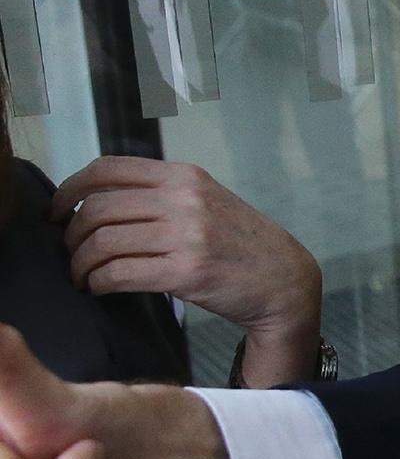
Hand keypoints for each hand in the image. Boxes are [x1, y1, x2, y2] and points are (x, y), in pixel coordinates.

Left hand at [54, 158, 321, 386]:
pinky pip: (119, 273)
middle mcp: (185, 200)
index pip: (107, 170)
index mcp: (185, 176)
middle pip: (97, 209)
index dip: (68, 189)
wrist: (285, 281)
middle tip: (72, 254)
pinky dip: (99, 283)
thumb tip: (96, 199)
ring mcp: (187, 236)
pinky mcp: (186, 273)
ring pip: (102, 243)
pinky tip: (100, 288)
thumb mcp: (207, 201)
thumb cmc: (241, 245)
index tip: (57, 212)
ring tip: (84, 277)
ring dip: (80, 264)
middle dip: (71, 235)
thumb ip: (162, 193)